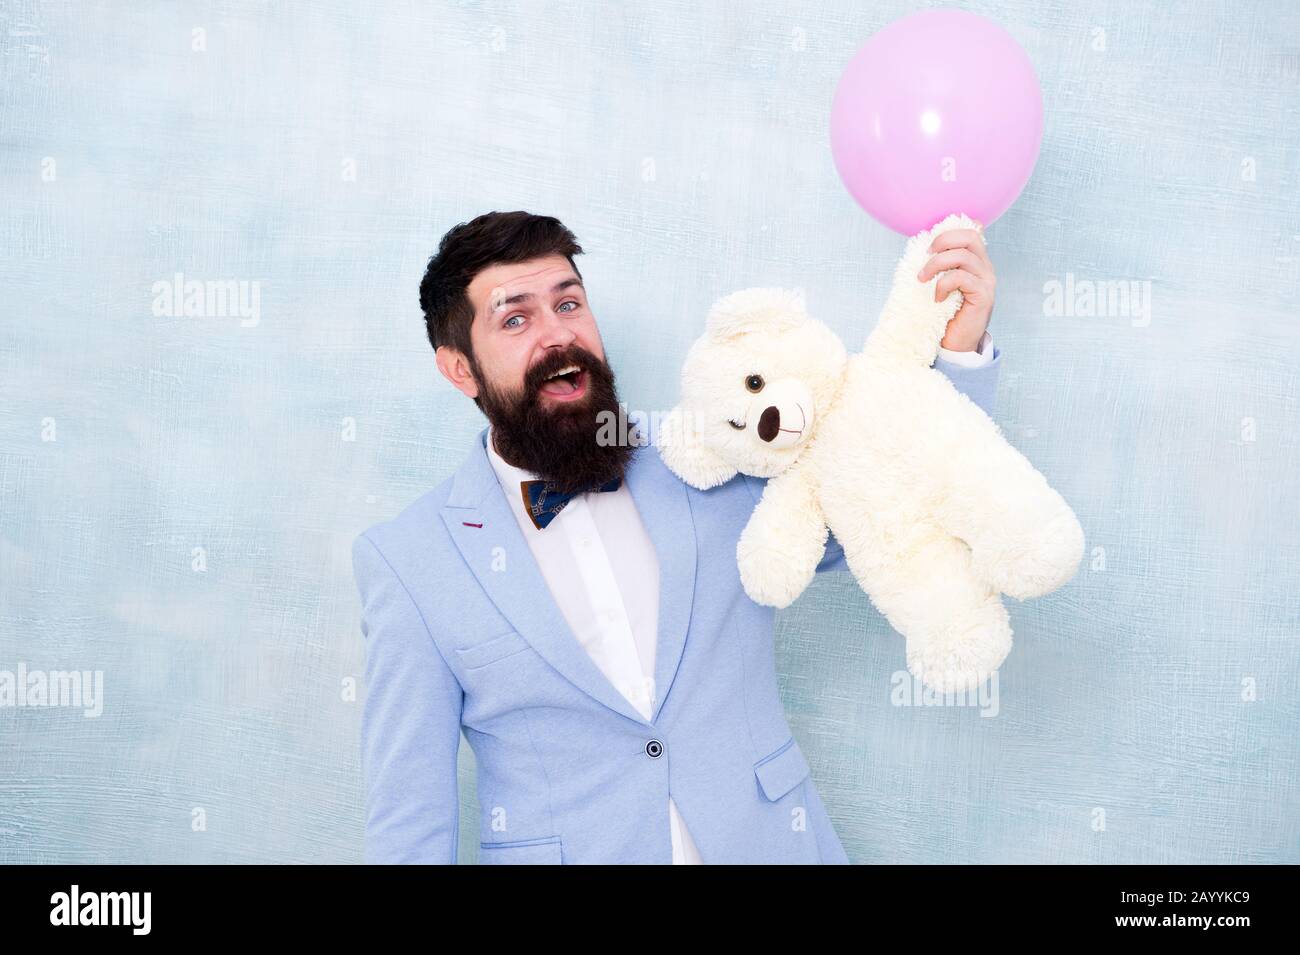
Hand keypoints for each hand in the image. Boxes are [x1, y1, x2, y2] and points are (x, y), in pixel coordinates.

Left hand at [916, 225, 994, 351]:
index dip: (949, 232)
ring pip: (963, 256)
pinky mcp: (983, 296)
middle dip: (942, 241)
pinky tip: (936, 298)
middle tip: (925, 255)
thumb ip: (939, 265)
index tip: (928, 246)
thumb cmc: (944, 314)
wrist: (955, 345)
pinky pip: (961, 278)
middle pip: (970, 237)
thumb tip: (923, 247)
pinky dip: (943, 284)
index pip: (971, 231)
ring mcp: (987, 281)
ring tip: (922, 279)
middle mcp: (985, 268)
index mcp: (976, 262)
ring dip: (936, 265)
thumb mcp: (940, 284)